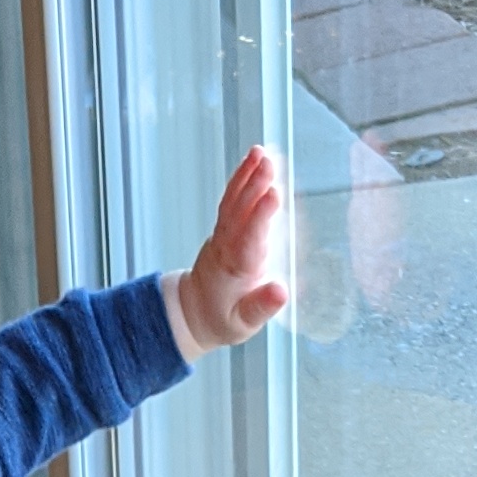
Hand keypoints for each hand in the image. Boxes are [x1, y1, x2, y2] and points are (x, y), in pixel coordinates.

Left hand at [166, 143, 290, 358]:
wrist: (194, 312)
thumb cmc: (223, 319)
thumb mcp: (243, 324)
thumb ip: (262, 307)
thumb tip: (283, 290)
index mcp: (236, 269)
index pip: (250, 238)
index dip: (261, 216)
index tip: (273, 195)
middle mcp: (227, 246)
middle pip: (240, 212)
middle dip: (254, 186)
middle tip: (269, 162)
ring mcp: (223, 234)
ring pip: (233, 200)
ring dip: (247, 175)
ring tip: (262, 151)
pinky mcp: (224, 227)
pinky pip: (232, 199)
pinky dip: (242, 177)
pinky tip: (256, 159)